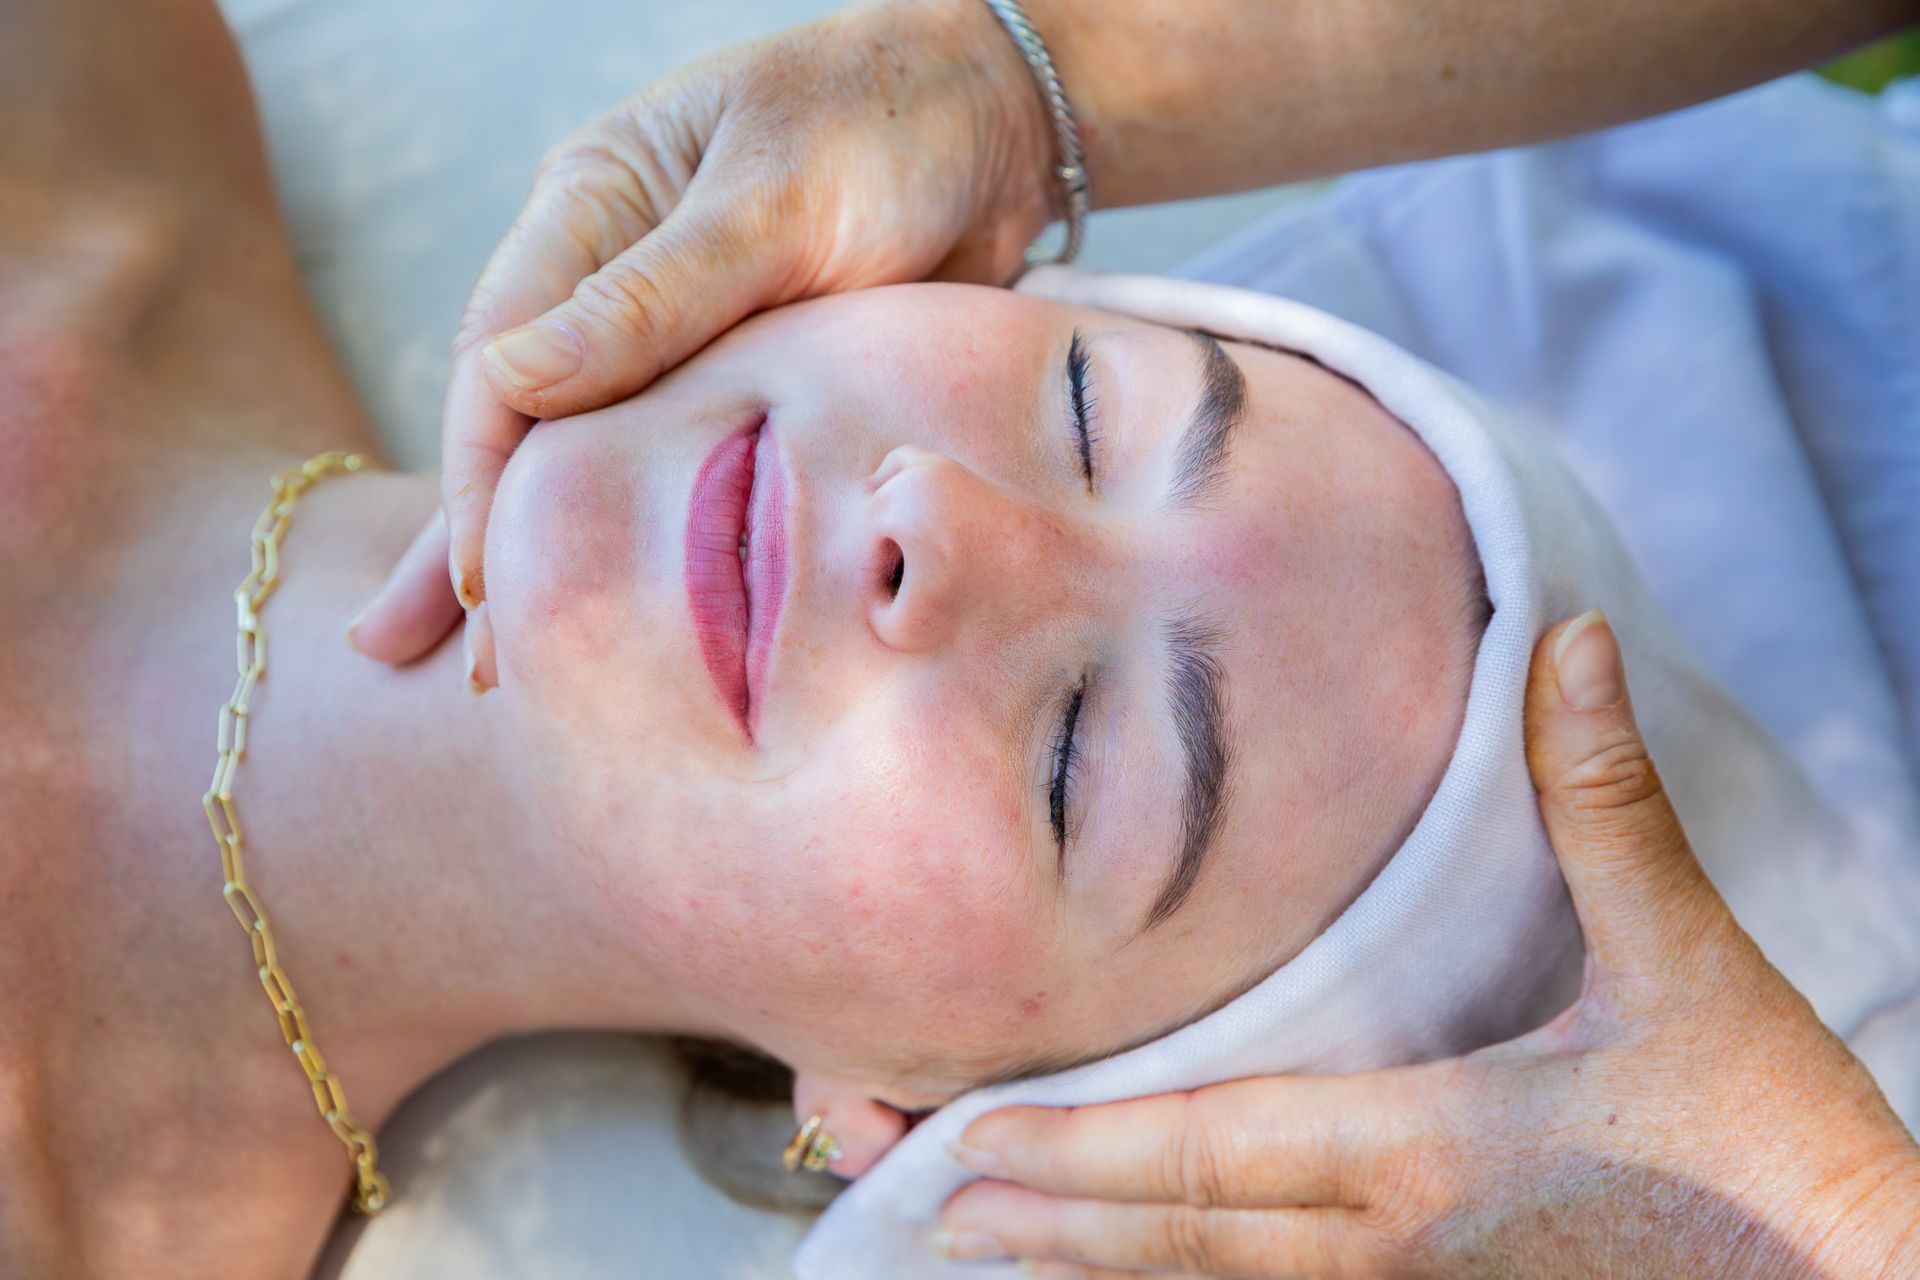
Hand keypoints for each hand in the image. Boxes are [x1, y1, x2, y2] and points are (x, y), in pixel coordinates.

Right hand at [347, 0, 1054, 671]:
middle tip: (453, 666)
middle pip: (520, 425)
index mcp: (589, 207)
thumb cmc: (887, 124)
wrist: (1005, 123)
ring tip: (484, 676)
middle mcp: (612, 278)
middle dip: (479, 541)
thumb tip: (509, 384)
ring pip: (585, 460)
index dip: (485, 479)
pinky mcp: (745, 382)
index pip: (500, 358)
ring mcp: (678, 338)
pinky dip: (635, 541)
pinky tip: (614, 614)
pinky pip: (671, 472)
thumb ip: (654, 295)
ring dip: (541, 558)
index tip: (483, 585)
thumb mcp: (775, 200)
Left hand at [936, 611, 1919, 1277]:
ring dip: (1102, 1270)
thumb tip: (1570, 642)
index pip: (1213, 1151)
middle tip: (929, 1201)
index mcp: (1428, 1152)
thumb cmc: (1778, 1147)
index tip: (975, 1136)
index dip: (1087, 1148)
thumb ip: (1607, 807)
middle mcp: (1396, 1247)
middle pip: (1188, 1236)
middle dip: (1056, 1218)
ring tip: (995, 1251)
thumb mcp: (1692, 971)